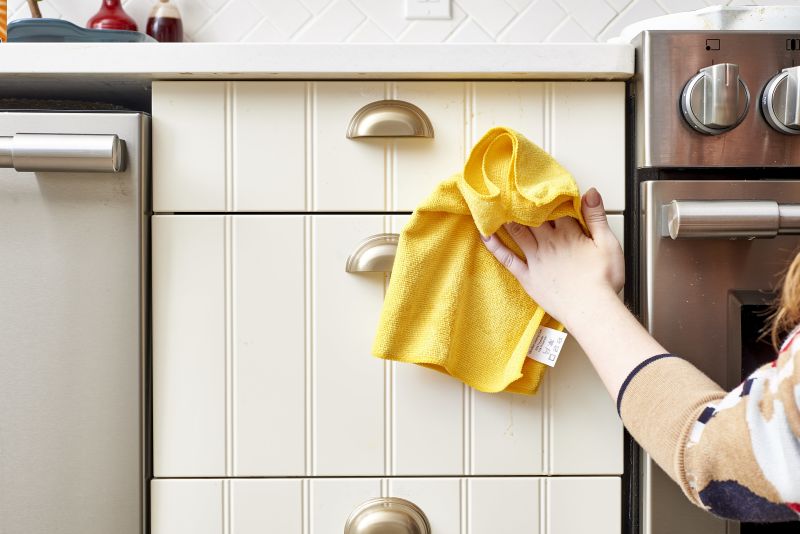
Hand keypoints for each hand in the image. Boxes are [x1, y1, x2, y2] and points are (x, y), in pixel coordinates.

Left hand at [480, 187, 623, 329]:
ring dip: (507, 219)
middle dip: (523, 204)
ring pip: (517, 233)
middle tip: (511, 191)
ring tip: (497, 206)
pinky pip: (507, 259)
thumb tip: (590, 192)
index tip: (540, 187)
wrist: (592, 311)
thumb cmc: (604, 280)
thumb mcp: (608, 244)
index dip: (548, 197)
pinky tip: (485, 235)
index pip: (555, 209)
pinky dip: (495, 246)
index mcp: (569, 233)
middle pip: (533, 218)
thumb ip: (597, 217)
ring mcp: (535, 259)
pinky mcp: (527, 276)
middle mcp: (548, 243)